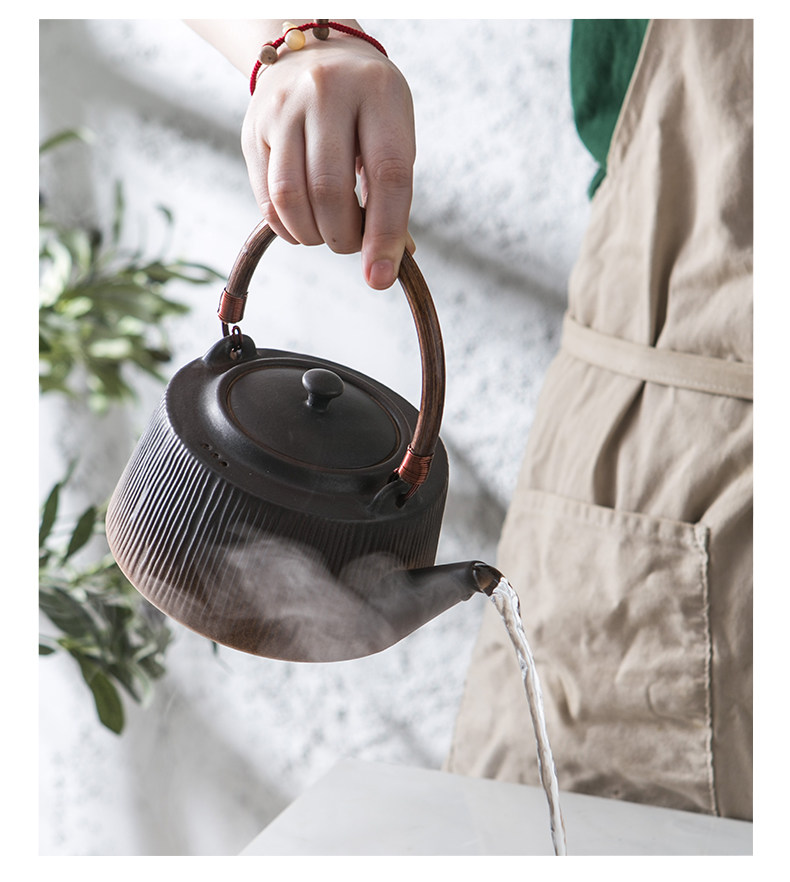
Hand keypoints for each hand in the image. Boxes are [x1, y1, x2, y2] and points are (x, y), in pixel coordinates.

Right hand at [241, 38, 414, 289]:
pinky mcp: (253, 128)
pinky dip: (287, 228)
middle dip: (343, 238)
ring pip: (292, 198)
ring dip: (313, 236)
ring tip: (327, 234)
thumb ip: (393, 194)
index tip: (380, 277)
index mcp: (379, 92)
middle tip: (351, 244)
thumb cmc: (365, 107)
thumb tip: (389, 263)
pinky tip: (302, 227)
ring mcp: (284, 108)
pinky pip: (267, 198)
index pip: (388, 176)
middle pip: (331, 191)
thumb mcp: (393, 132)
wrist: (310, 53)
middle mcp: (327, 92)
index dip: (385, 234)